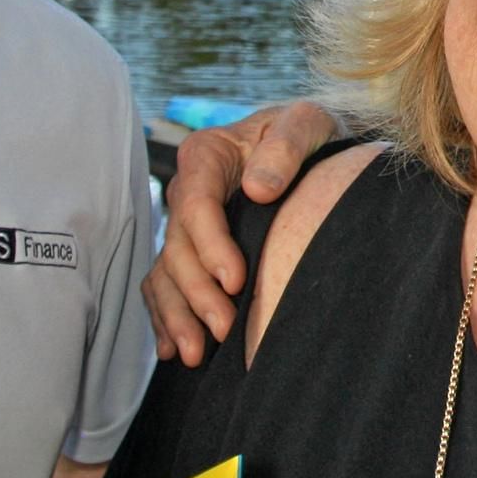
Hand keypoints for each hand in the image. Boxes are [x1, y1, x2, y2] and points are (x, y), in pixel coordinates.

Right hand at [143, 100, 339, 365]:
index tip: (237, 281)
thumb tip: (258, 188)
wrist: (311, 144)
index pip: (196, 204)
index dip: (211, 246)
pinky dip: (166, 317)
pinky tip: (175, 348)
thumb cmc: (309, 131)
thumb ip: (286, 146)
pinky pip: (165, 285)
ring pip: (167, 273)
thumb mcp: (307, 122)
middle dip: (198, 292)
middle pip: (178, 247)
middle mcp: (188, 189)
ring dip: (179, 315)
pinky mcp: (193, 248)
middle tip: (226, 329)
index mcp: (208, 154)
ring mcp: (187, 223)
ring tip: (197, 355)